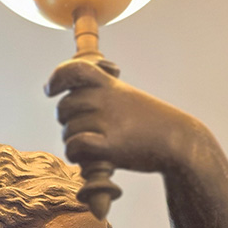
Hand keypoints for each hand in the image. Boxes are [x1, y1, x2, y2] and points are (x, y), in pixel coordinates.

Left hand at [45, 59, 196, 175]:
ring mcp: (107, 120)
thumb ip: (98, 93)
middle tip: (82, 130)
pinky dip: (75, 154)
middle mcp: (105, 98)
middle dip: (67, 121)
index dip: (57, 78)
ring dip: (73, 142)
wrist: (177, 141)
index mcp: (109, 84)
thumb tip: (64, 93)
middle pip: (63, 108)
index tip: (50, 90)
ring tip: (92, 147)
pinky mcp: (110, 145)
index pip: (74, 70)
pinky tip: (85, 157)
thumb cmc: (149, 122)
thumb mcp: (125, 96)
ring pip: (67, 131)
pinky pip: (75, 146)